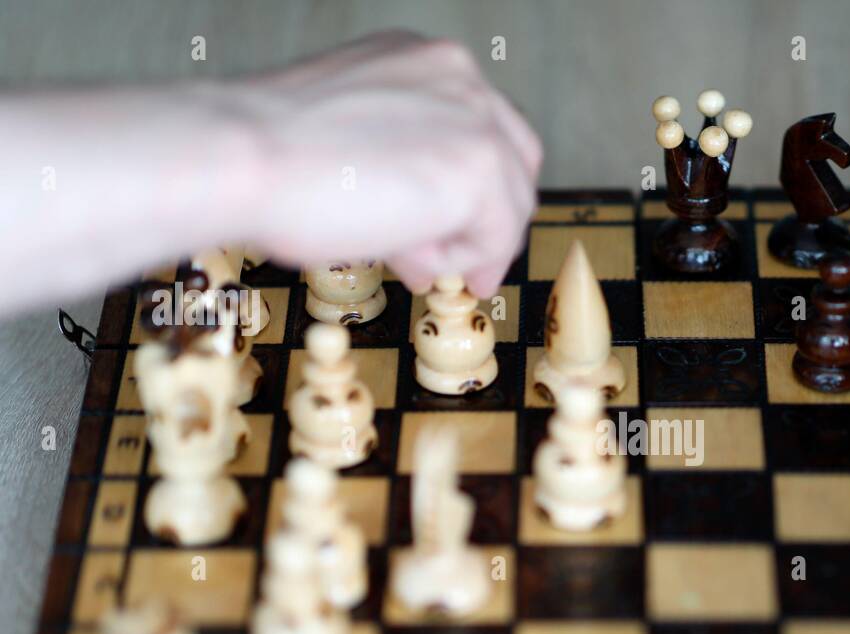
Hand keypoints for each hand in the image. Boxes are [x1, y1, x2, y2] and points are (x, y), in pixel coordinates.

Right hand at [239, 32, 541, 296]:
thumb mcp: (350, 144)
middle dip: (485, 218)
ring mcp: (476, 118)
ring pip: (509, 203)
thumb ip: (400, 169)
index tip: (450, 226)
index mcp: (421, 61)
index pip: (480, 127)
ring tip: (411, 264)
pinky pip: (497, 237)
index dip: (471, 188)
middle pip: (514, 160)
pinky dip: (462, 262)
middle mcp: (457, 76)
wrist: (243, 157)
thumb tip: (426, 232)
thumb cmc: (270, 156)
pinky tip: (415, 263)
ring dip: (464, 245)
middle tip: (452, 261)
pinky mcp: (481, 169)